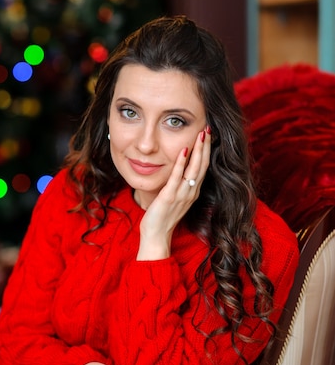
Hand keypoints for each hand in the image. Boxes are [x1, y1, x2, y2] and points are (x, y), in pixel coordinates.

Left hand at [137, 127, 210, 259]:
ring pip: (194, 169)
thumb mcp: (175, 197)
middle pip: (203, 165)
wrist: (156, 235)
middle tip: (208, 128)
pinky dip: (181, 162)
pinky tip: (183, 149)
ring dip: (198, 150)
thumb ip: (179, 184)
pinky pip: (177, 177)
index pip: (203, 167)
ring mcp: (182, 195)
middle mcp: (191, 192)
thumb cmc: (162, 216)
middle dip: (206, 146)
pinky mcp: (169, 197)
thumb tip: (179, 169)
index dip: (207, 151)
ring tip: (201, 134)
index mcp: (192, 191)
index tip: (208, 135)